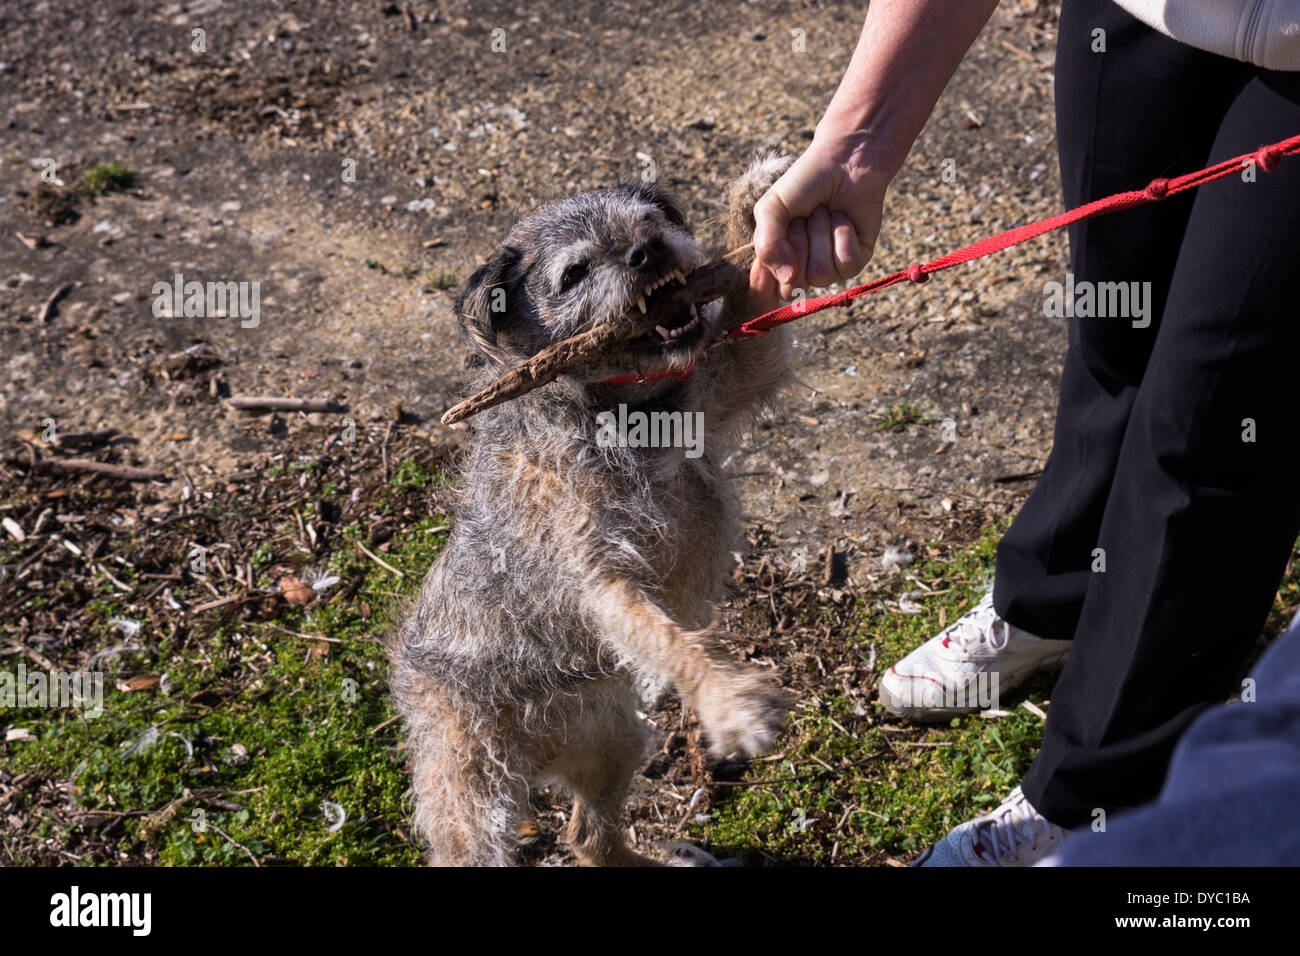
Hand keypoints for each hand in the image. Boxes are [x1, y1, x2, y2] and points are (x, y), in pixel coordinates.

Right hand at [752, 135, 889, 301]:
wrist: (844, 161)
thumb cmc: (805, 182)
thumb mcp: (772, 208)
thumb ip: (767, 244)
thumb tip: (786, 279)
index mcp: (778, 260)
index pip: (767, 292)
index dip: (767, 276)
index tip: (771, 246)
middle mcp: (803, 270)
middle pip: (794, 285)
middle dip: (797, 244)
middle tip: (802, 218)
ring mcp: (830, 268)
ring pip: (821, 274)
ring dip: (821, 234)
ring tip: (824, 213)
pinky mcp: (856, 260)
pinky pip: (846, 263)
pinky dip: (842, 235)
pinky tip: (843, 218)